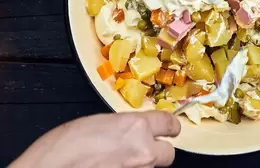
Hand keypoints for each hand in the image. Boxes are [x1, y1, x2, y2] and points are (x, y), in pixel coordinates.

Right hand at [10, 111, 181, 167]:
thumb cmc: (62, 149)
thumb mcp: (97, 123)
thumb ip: (123, 127)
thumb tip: (131, 131)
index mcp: (135, 127)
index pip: (169, 123)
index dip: (169, 126)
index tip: (168, 128)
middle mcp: (144, 150)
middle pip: (168, 153)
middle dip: (157, 151)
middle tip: (143, 150)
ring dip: (141, 165)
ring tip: (117, 162)